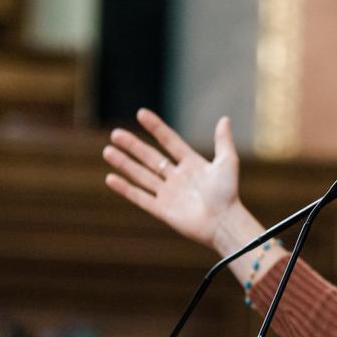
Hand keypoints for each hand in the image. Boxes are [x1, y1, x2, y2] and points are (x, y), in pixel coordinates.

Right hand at [103, 108, 240, 249]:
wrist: (224, 223)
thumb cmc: (228, 194)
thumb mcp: (227, 162)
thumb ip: (223, 141)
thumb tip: (225, 118)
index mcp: (191, 164)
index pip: (169, 141)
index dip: (156, 128)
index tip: (141, 114)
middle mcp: (177, 177)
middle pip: (150, 157)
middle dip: (132, 146)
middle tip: (115, 134)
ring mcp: (168, 194)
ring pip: (141, 175)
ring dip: (124, 163)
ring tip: (107, 151)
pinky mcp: (162, 210)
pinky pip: (140, 197)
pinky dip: (125, 189)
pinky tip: (110, 178)